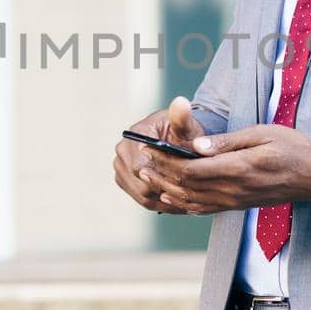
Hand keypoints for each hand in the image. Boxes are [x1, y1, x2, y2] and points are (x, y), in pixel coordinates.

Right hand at [113, 96, 205, 212]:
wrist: (177, 137)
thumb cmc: (185, 132)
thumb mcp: (187, 126)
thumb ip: (183, 119)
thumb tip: (181, 103)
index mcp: (134, 135)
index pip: (141, 167)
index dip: (162, 181)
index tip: (185, 189)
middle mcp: (122, 149)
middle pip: (140, 184)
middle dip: (165, 193)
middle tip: (189, 201)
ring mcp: (120, 166)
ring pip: (140, 194)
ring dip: (163, 202)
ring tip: (186, 206)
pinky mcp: (124, 178)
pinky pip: (140, 197)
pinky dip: (159, 203)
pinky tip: (178, 206)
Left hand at [143, 124, 310, 215]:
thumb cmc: (292, 148)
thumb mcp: (262, 134)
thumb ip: (227, 142)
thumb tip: (196, 146)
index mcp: (238, 169)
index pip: (192, 168)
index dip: (167, 160)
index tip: (150, 148)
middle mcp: (233, 190)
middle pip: (187, 186)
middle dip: (161, 174)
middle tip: (140, 162)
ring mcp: (235, 201)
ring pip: (191, 200)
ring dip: (167, 189)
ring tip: (147, 178)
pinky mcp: (237, 206)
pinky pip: (204, 208)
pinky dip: (183, 204)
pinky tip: (170, 198)